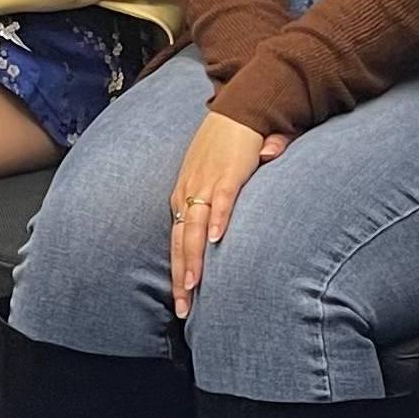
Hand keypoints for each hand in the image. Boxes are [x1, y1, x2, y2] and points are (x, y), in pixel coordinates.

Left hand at [166, 110, 288, 316]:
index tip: (180, 299)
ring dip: (194, 258)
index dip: (177, 271)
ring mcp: (207, 183)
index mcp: (184, 195)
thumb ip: (225, 203)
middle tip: (182, 307)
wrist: (241, 110)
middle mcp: (189, 192)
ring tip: (192, 286)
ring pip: (195, 228)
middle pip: (181, 241)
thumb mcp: (218, 178)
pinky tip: (216, 241)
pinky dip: (218, 220)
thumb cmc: (229, 145)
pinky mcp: (228, 174)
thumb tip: (224, 229)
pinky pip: (221, 201)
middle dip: (181, 277)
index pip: (176, 241)